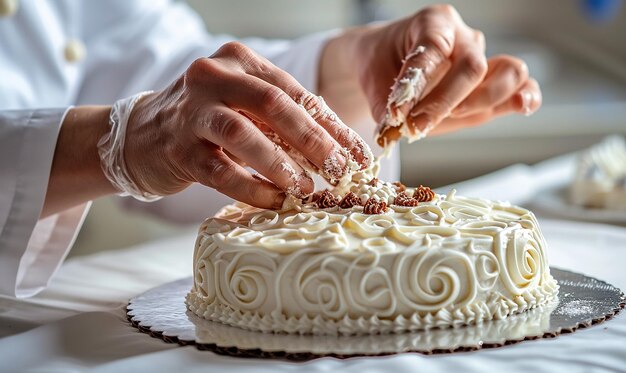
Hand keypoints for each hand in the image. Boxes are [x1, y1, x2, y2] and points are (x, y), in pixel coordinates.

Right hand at [124, 42, 370, 208]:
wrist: (142, 135)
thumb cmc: (208, 122)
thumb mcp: (247, 108)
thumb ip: (285, 121)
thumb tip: (341, 151)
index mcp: (240, 61)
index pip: (295, 92)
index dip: (332, 126)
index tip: (359, 155)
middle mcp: (214, 76)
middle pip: (273, 104)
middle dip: (313, 140)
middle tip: (339, 170)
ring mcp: (191, 111)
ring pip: (243, 133)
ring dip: (281, 164)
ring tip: (306, 188)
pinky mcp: (177, 148)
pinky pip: (220, 171)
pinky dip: (251, 189)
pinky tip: (274, 202)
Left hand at [335, 4, 541, 145]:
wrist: (385, 62)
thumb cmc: (380, 64)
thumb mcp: (373, 81)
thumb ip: (384, 106)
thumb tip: (393, 131)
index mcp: (432, 23)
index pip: (432, 52)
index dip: (416, 86)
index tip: (397, 114)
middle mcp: (463, 36)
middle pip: (472, 66)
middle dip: (444, 102)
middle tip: (415, 126)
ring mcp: (483, 57)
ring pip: (505, 72)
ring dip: (481, 102)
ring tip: (451, 118)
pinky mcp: (493, 82)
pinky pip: (521, 85)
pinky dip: (525, 97)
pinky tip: (521, 107)